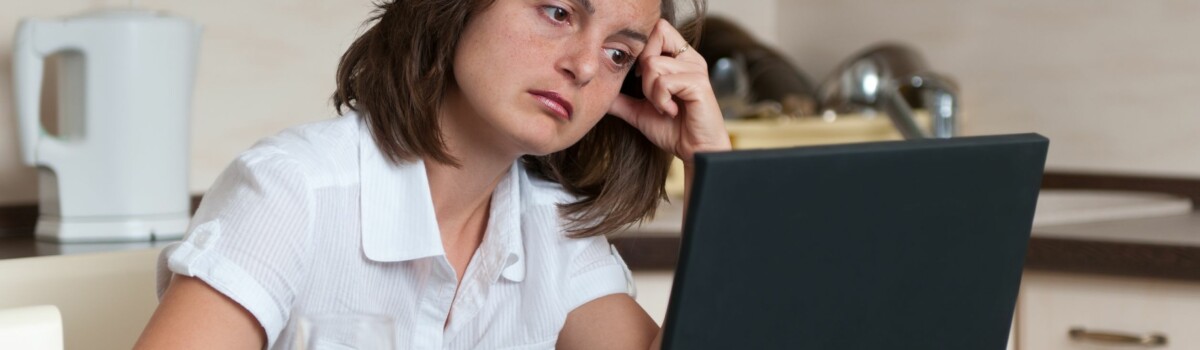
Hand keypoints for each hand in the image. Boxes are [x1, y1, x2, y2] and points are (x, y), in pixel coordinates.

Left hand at [607, 19, 730, 164]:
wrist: (695, 152)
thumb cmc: (673, 130)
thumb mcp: (640, 111)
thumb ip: (621, 99)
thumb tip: (598, 91)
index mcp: (680, 59)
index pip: (658, 29)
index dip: (643, 50)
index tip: (642, 79)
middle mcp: (691, 58)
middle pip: (656, 35)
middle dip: (644, 68)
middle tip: (653, 93)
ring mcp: (696, 69)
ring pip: (653, 64)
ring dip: (651, 91)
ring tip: (664, 106)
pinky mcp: (699, 83)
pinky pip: (664, 82)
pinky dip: (660, 100)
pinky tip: (671, 111)